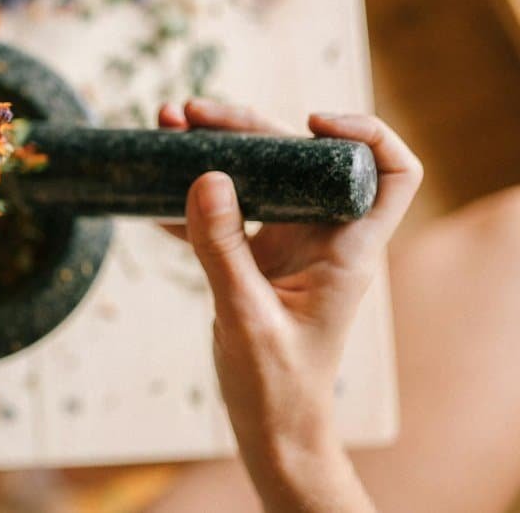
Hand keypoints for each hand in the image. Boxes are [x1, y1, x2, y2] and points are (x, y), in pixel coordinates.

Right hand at [158, 99, 421, 511]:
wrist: (269, 426)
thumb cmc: (276, 385)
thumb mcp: (244, 315)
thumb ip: (222, 247)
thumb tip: (206, 175)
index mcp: (346, 248)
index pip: (387, 173)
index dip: (361, 134)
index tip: (307, 122)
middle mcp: (321, 236)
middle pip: (297, 157)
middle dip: (245, 125)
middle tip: (188, 112)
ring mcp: (287, 244)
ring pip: (257, 176)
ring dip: (212, 149)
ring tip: (165, 126)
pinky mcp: (254, 257)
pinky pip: (224, 210)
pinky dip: (190, 196)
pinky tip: (152, 189)